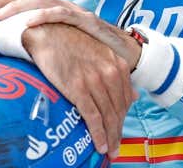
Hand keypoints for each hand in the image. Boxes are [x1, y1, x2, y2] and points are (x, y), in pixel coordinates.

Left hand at [0, 0, 140, 66]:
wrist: (128, 54)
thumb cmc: (94, 51)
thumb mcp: (64, 47)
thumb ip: (45, 45)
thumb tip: (19, 54)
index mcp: (56, 11)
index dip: (4, 1)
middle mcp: (64, 6)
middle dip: (4, 1)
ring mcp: (75, 11)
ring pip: (41, 1)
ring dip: (18, 7)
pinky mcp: (87, 21)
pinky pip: (61, 14)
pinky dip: (43, 16)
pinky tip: (28, 23)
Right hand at [21, 23, 135, 160]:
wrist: (48, 32)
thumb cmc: (71, 43)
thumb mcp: (100, 53)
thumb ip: (117, 73)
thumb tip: (134, 95)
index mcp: (117, 64)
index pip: (126, 99)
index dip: (123, 118)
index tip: (119, 130)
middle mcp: (109, 72)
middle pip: (118, 110)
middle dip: (118, 131)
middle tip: (116, 148)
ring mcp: (94, 80)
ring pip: (108, 116)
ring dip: (110, 136)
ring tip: (110, 150)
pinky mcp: (78, 88)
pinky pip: (93, 116)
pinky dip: (98, 133)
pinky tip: (100, 144)